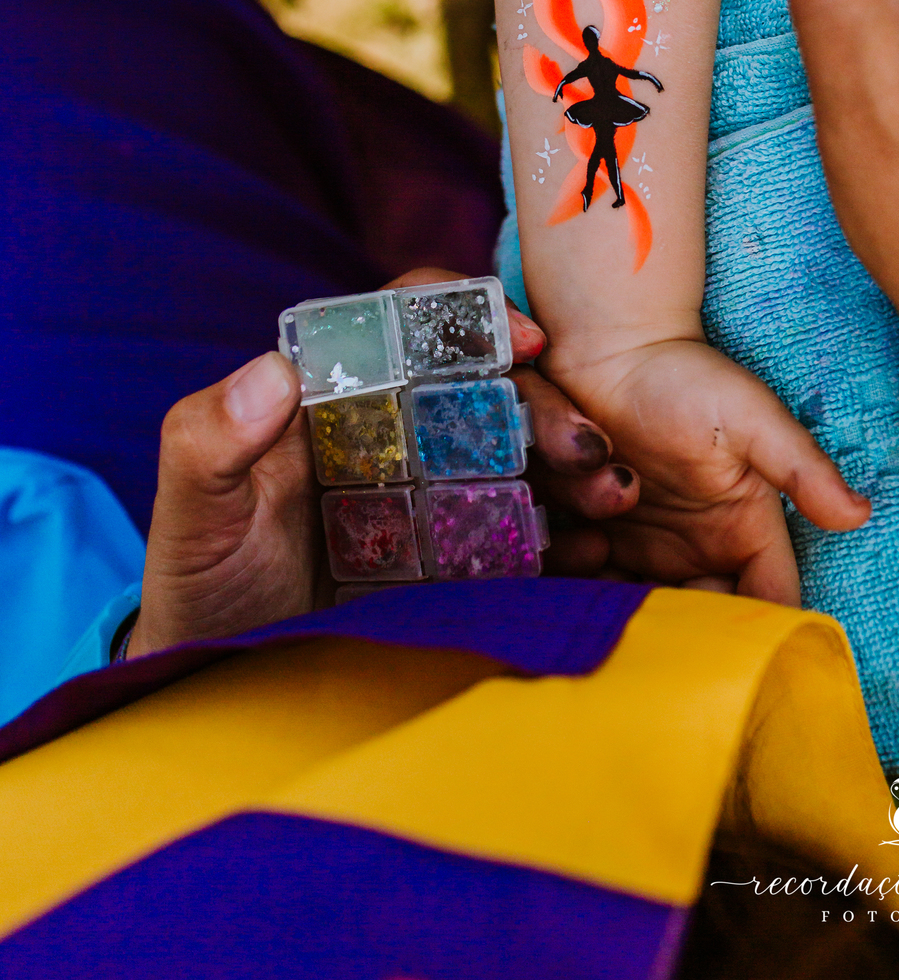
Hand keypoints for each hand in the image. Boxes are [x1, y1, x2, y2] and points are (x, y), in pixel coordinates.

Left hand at [128, 270, 626, 655]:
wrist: (222, 678)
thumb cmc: (202, 580)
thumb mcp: (192, 514)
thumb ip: (208, 441)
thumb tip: (270, 370)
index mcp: (339, 391)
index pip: (411, 321)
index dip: (471, 315)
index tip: (525, 340)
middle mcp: (398, 425)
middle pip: (487, 387)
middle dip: (549, 407)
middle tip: (590, 453)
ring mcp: (437, 488)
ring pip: (522, 451)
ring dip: (578, 466)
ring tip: (613, 502)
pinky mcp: (463, 551)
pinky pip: (528, 527)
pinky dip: (570, 533)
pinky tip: (597, 553)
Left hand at [538, 335, 870, 603]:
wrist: (611, 350)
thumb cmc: (687, 377)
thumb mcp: (752, 417)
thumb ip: (802, 469)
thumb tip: (858, 514)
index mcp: (744, 533)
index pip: (762, 604)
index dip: (740, 626)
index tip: (705, 614)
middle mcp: (697, 554)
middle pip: (693, 626)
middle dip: (665, 620)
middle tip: (634, 587)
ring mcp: (645, 552)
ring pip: (635, 611)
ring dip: (614, 590)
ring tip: (600, 538)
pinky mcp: (599, 541)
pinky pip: (589, 584)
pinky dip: (579, 574)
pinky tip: (573, 535)